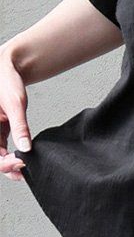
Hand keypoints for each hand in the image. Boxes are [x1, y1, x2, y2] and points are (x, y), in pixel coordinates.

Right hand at [0, 45, 30, 181]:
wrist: (8, 67)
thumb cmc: (6, 81)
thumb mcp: (15, 104)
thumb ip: (20, 127)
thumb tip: (26, 148)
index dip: (4, 163)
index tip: (21, 162)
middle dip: (7, 167)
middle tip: (26, 170)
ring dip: (10, 163)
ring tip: (27, 167)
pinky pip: (2, 148)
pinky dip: (13, 155)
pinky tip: (25, 158)